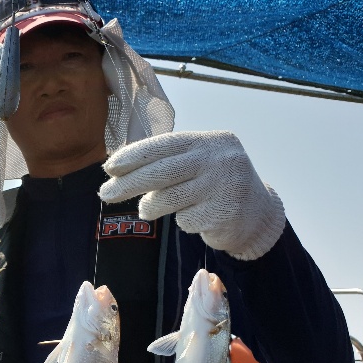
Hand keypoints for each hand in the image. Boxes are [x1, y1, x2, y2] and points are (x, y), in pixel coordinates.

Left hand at [100, 131, 284, 259]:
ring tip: (148, 209)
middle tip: (105, 194)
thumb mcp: (197, 163)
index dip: (133, 156)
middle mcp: (219, 159)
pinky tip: (194, 218)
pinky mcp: (224, 213)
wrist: (257, 215)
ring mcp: (224, 186)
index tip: (109, 168)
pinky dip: (182, 221)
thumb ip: (168, 162)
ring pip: (169, 198)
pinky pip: (185, 220)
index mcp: (209, 141)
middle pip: (162, 172)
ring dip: (150, 206)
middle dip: (128, 184)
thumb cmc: (215, 186)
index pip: (164, 145)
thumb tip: (118, 169)